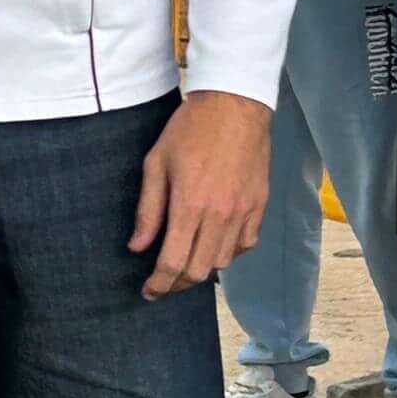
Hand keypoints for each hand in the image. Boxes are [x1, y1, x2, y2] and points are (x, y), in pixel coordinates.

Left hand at [129, 90, 272, 297]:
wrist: (234, 105)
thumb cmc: (189, 130)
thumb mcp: (155, 164)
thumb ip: (148, 210)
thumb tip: (137, 247)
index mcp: (189, 205)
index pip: (172, 263)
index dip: (159, 285)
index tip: (148, 292)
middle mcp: (219, 215)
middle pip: (199, 271)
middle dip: (177, 284)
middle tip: (163, 283)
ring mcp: (243, 212)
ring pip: (223, 262)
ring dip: (202, 269)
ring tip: (185, 262)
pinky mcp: (259, 206)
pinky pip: (245, 245)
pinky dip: (228, 253)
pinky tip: (213, 244)